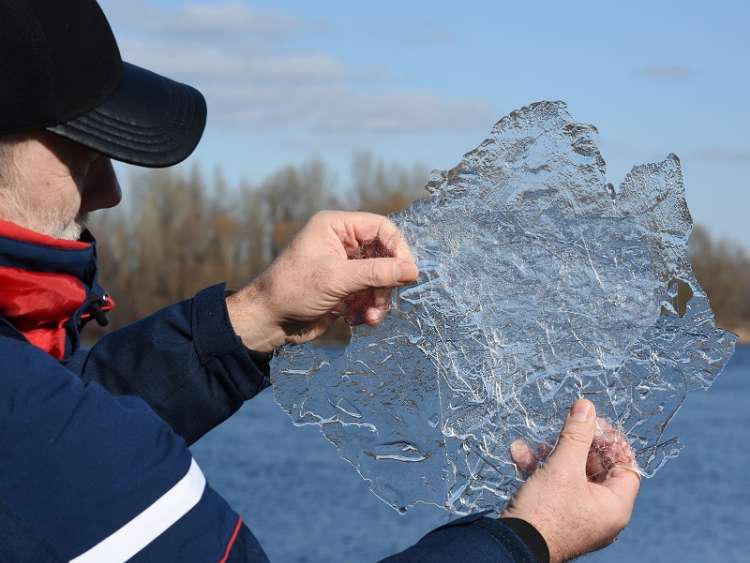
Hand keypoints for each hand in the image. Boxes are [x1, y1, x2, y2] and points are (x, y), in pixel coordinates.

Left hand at [227, 210, 418, 351]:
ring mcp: (344, 266)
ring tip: (370, 317)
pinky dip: (368, 309)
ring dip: (379, 300)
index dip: (398, 249)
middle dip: (386, 283)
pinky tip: (357, 320)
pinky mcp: (344, 288)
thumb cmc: (293, 290)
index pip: (382, 228)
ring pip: (379, 279)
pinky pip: (370, 294)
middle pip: (384, 256)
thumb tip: (413, 270)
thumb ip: (377, 273)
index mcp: (336, 226)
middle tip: (381, 302)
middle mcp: (342, 242)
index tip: (408, 274)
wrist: (268, 321)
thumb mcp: (337, 278)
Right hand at [503, 400, 640, 561]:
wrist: (514, 545)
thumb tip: (586, 407)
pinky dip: (540, 470)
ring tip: (536, 443)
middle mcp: (601, 514)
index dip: (612, 442)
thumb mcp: (563, 467)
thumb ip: (576, 435)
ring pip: (571, 476)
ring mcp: (578, 517)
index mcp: (614, 507)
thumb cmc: (545, 512)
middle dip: (576, 445)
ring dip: (552, 454)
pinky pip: (554, 487)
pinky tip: (520, 454)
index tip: (594, 423)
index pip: (626, 466)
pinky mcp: (556, 517)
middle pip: (597, 469)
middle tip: (565, 427)